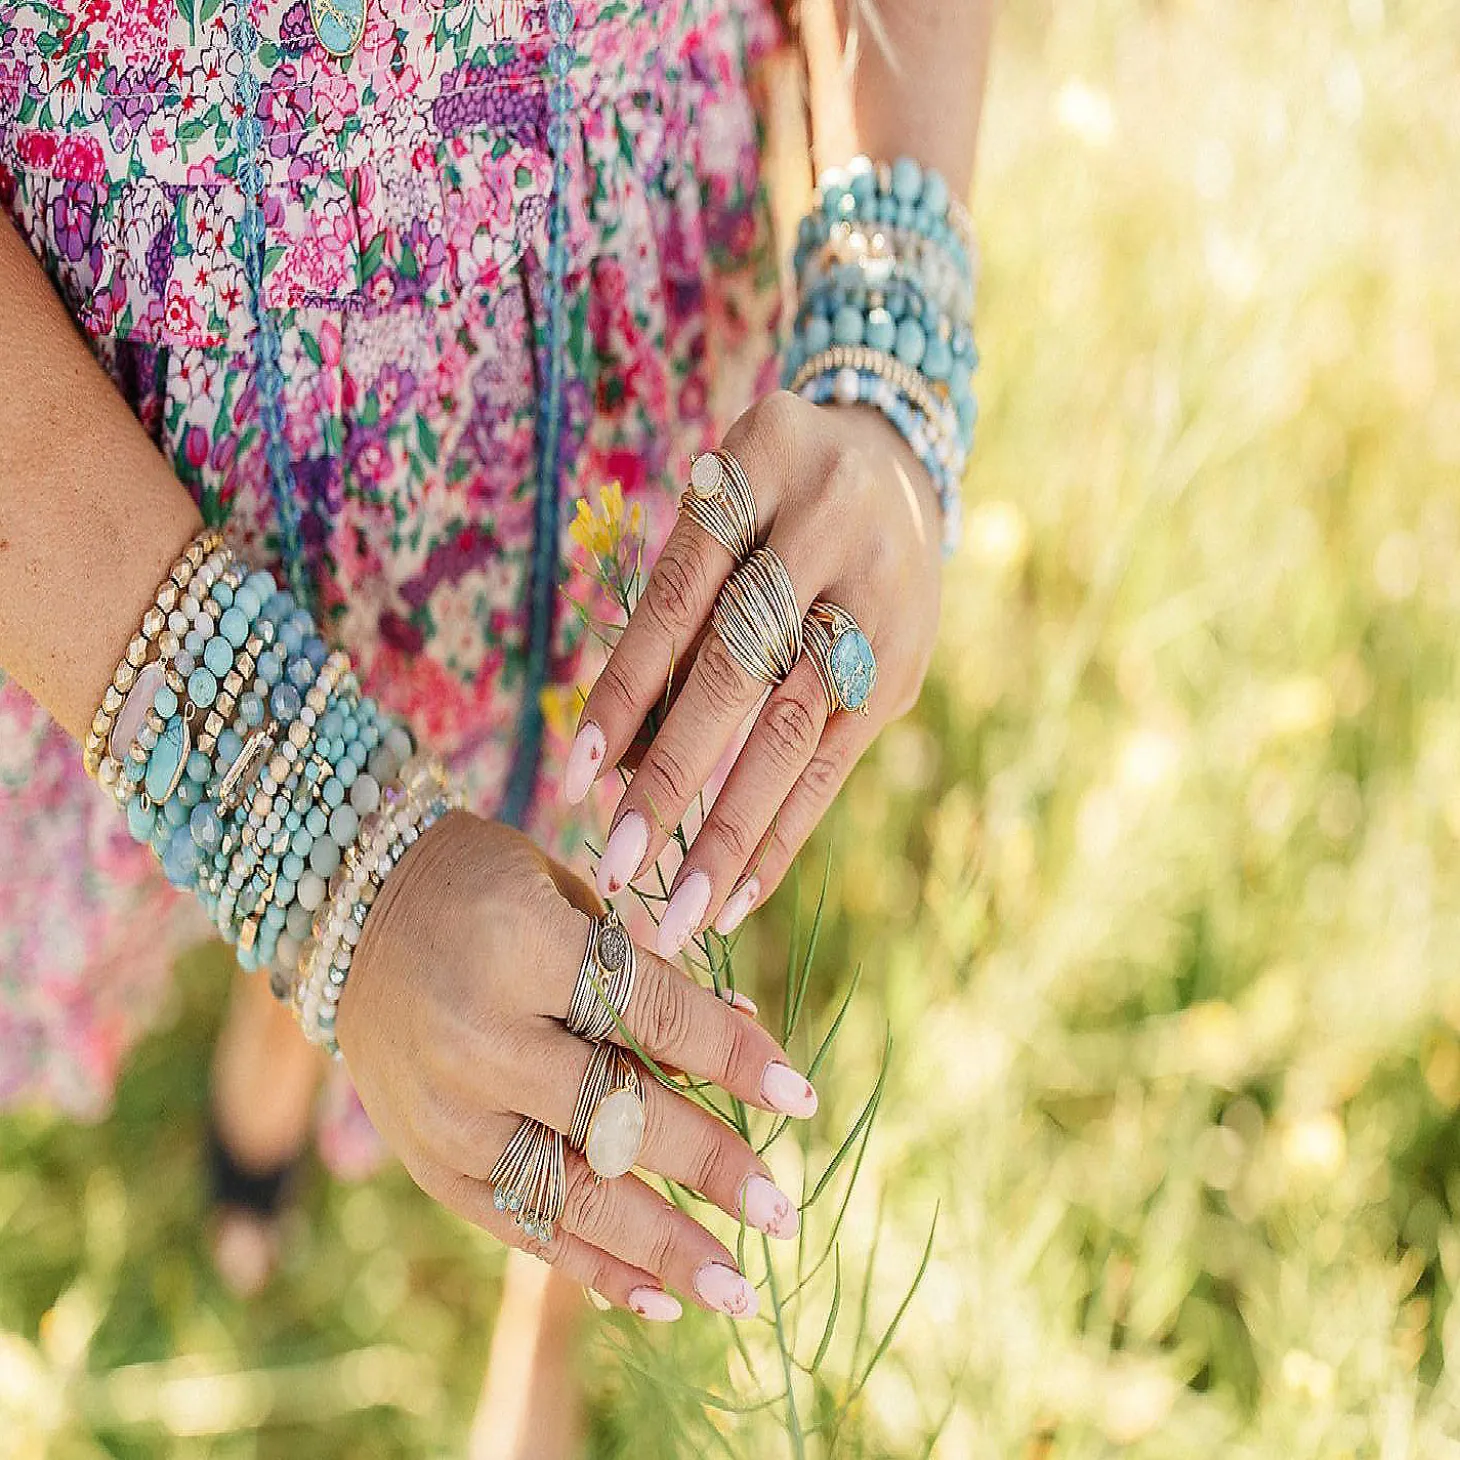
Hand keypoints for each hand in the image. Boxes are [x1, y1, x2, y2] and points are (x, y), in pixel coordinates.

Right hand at [336, 810, 816, 1320]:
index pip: (651, 1014)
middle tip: (781, 1211)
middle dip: (708, 1166)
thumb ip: (649, 976)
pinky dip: (589, 1264)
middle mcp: (479, 1036)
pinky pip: (518, 1224)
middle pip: (616, 1115)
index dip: (732, 1058)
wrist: (349, 911)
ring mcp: (447, 1110)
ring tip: (737, 1287)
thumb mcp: (569, 901)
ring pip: (570, 1191)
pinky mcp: (428, 1159)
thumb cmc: (482, 886)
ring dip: (660, 1246)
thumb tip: (745, 1045)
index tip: (800, 1096)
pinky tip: (657, 1300)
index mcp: (522, 946)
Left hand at [564, 390, 942, 953]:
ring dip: (733, 828)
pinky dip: (786, 829)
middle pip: (741, 671)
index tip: (574, 781)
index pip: (677, 600)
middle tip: (616, 869)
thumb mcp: (714, 514)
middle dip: (674, 779)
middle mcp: (831, 529)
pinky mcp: (907, 663)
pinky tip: (741, 892)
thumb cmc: (765, 502)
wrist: (894, 461)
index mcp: (759, 468)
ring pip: (795, 727)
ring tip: (681, 913)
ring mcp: (881, 600)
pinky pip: (838, 759)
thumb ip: (677, 616)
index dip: (623, 692)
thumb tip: (619, 760)